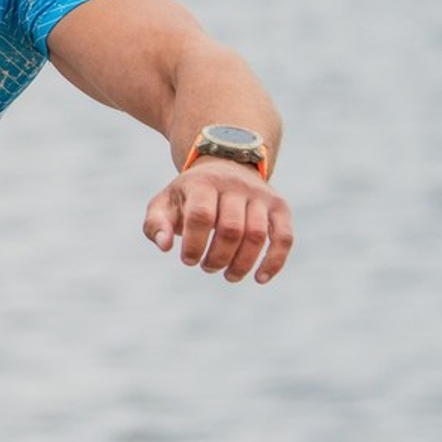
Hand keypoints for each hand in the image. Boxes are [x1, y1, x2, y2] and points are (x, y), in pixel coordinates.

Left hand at [143, 158, 293, 283]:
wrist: (223, 163)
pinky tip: (260, 279)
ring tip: (228, 275)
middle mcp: (234, 185)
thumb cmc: (189, 195)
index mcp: (203, 182)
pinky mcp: (279, 205)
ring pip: (257, 235)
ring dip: (242, 263)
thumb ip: (155, 225)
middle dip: (217, 257)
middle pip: (231, 229)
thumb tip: (164, 246)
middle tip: (207, 267)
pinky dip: (275, 261)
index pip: (201, 216)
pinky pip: (285, 237)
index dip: (194, 244)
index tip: (187, 260)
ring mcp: (260, 194)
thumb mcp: (164, 203)